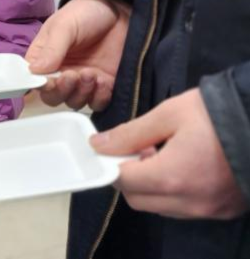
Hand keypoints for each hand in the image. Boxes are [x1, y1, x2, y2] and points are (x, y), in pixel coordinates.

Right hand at [25, 0, 129, 110]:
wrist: (122, 10)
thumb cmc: (87, 12)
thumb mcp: (64, 25)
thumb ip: (51, 48)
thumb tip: (35, 70)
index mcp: (45, 58)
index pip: (35, 80)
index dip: (41, 86)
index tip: (50, 81)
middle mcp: (60, 72)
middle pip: (53, 97)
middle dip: (62, 91)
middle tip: (72, 76)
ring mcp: (82, 80)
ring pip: (74, 101)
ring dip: (81, 93)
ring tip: (91, 73)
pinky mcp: (104, 85)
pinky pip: (97, 102)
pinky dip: (99, 97)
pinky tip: (103, 81)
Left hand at [94, 88, 248, 219]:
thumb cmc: (218, 113)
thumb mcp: (169, 114)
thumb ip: (130, 133)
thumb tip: (99, 144)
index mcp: (172, 177)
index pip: (122, 181)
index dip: (113, 163)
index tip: (116, 147)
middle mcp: (190, 202)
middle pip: (139, 200)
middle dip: (131, 176)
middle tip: (143, 149)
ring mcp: (209, 210)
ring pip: (162, 207)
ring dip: (153, 186)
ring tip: (167, 155)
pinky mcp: (225, 210)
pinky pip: (186, 209)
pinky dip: (176, 193)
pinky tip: (186, 167)